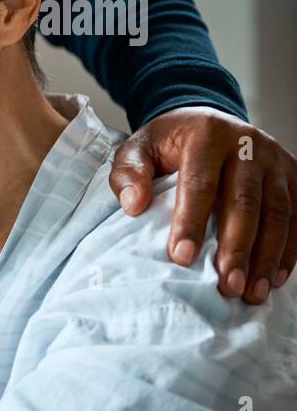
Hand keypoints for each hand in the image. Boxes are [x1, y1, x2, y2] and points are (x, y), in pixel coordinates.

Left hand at [110, 107, 295, 302]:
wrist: (207, 119)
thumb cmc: (169, 143)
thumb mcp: (139, 148)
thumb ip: (129, 173)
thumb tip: (133, 205)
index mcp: (207, 135)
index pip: (200, 182)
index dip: (191, 221)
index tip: (180, 257)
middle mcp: (248, 144)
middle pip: (245, 201)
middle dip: (236, 248)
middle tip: (226, 285)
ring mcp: (276, 160)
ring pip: (278, 212)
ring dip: (267, 256)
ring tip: (251, 292)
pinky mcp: (294, 176)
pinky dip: (290, 249)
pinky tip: (274, 278)